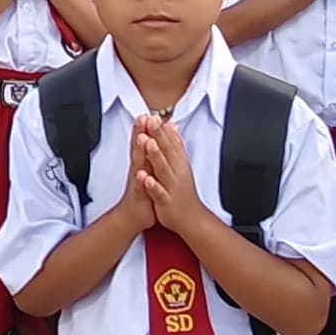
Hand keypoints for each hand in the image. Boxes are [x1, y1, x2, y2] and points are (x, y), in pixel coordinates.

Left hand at [132, 112, 207, 241]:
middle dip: (159, 136)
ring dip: (155, 155)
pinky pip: (158, 192)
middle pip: (167, 152)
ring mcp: (171, 186)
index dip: (162, 129)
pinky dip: (152, 185)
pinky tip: (144, 177)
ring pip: (163, 169)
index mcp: (179, 163)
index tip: (155, 115)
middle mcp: (176, 172)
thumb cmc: (183, 191)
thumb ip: (176, 145)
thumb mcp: (181, 164)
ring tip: (148, 142)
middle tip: (151, 121)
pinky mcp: (166, 201)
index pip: (170, 143)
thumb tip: (172, 125)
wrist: (191, 218)